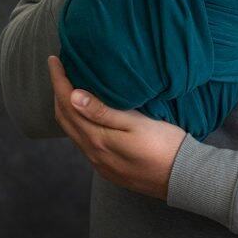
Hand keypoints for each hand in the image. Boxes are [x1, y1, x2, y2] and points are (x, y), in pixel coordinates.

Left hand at [48, 56, 186, 201]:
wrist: (182, 178)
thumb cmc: (164, 145)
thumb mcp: (137, 123)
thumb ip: (103, 112)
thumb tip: (72, 95)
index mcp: (98, 139)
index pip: (68, 104)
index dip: (59, 80)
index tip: (54, 59)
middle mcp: (93, 153)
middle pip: (64, 119)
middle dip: (58, 92)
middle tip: (59, 69)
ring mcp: (100, 163)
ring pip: (72, 131)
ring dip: (66, 108)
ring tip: (69, 87)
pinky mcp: (109, 168)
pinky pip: (83, 142)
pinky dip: (77, 123)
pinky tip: (86, 115)